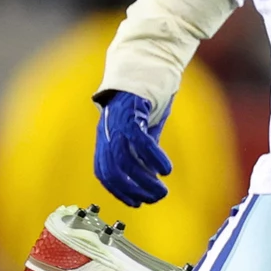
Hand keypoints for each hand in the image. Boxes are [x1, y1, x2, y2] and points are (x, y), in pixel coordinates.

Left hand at [93, 90, 173, 206]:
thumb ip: (141, 153)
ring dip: (144, 180)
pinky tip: (167, 169)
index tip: (135, 203)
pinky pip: (140, 142)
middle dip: (133, 190)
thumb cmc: (142, 102)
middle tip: (155, 198)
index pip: (103, 173)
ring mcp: (116, 123)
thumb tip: (150, 178)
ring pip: (125, 160)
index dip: (118, 191)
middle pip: (112, 171)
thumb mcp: (140, 131)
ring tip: (162, 190)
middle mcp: (106, 133)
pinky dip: (153, 159)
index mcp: (105, 139)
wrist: (145, 66)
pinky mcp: (131, 113)